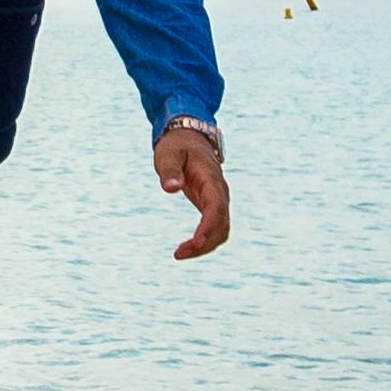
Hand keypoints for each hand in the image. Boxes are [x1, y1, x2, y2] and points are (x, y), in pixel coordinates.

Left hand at [155, 125, 230, 261]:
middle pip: (222, 224)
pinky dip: (205, 241)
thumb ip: (169, 170)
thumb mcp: (168, 154)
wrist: (189, 137)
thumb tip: (171, 188)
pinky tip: (188, 247)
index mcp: (211, 178)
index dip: (208, 226)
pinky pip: (215, 228)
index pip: (215, 206)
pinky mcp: (212, 205)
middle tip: (178, 254)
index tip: (195, 242)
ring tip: (180, 254)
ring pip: (221, 230)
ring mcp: (219, 199)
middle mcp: (220, 192)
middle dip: (204, 243)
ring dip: (205, 246)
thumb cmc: (176, 145)